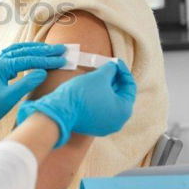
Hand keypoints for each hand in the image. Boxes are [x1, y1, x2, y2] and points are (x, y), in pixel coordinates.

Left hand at [0, 42, 66, 154]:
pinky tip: (33, 57)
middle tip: (61, 49)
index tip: (61, 60)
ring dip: (35, 50)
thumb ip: (26, 84)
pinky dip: (26, 55)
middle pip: (24, 51)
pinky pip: (13, 58)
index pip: (27, 60)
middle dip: (43, 50)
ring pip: (18, 52)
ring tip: (50, 50)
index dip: (46, 60)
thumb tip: (43, 72)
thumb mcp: (9, 98)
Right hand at [16, 60, 135, 148]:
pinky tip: (92, 88)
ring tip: (98, 75)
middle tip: (107, 67)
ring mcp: (105, 126)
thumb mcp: (99, 76)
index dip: (123, 71)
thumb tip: (114, 67)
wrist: (59, 110)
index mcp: (124, 110)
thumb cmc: (81, 94)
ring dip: (106, 88)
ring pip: (109, 103)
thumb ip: (111, 69)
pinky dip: (98, 98)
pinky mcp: (93, 126)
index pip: (129, 86)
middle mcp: (118, 121)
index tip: (116, 62)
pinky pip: (100, 109)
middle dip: (114, 80)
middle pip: (120, 95)